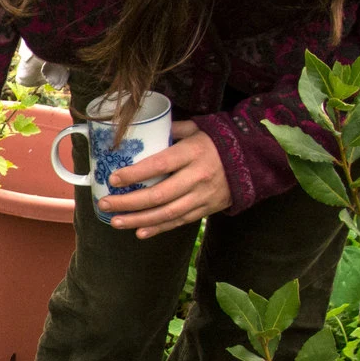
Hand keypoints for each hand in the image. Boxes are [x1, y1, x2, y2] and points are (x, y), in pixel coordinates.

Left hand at [98, 119, 232, 239]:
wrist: (254, 159)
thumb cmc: (218, 141)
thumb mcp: (197, 128)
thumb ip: (170, 130)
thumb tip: (141, 131)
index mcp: (193, 153)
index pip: (159, 165)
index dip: (135, 174)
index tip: (113, 178)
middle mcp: (198, 176)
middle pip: (159, 194)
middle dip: (128, 202)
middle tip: (105, 204)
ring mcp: (204, 195)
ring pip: (167, 213)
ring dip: (139, 220)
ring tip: (115, 221)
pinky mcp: (208, 208)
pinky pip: (180, 221)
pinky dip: (159, 228)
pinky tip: (139, 231)